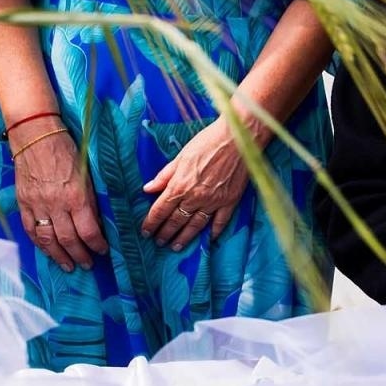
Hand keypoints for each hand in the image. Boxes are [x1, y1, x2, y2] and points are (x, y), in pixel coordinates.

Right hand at [11, 125, 107, 272]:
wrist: (36, 136)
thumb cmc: (68, 150)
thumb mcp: (88, 174)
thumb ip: (91, 200)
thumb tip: (97, 223)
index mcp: (76, 196)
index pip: (88, 231)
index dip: (97, 245)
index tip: (103, 251)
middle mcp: (56, 205)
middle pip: (68, 239)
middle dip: (80, 255)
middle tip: (87, 265)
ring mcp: (37, 205)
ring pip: (48, 240)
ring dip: (59, 256)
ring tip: (68, 266)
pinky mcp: (23, 203)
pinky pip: (31, 229)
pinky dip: (40, 244)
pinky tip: (47, 251)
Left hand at [141, 119, 250, 249]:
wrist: (239, 138)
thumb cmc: (208, 142)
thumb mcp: (181, 156)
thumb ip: (165, 175)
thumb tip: (148, 188)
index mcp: (179, 185)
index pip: (160, 210)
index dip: (151, 222)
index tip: (145, 231)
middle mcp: (195, 198)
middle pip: (176, 221)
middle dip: (165, 233)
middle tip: (159, 242)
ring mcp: (214, 202)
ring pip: (196, 226)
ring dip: (184, 238)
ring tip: (176, 247)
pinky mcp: (230, 201)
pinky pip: (220, 222)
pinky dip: (214, 232)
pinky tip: (208, 239)